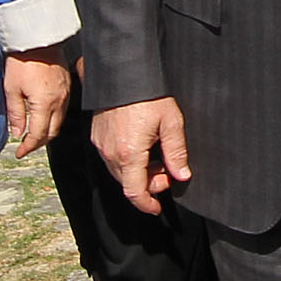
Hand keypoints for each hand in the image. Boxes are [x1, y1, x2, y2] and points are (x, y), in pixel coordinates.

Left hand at [2, 47, 72, 155]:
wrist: (39, 39)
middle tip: (26, 146)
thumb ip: (15, 114)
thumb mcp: (11, 89)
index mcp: (44, 104)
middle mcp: (59, 101)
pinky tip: (44, 117)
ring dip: (47, 132)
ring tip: (33, 134)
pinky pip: (63, 110)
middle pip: (52, 132)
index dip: (28, 147)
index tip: (19, 152)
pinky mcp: (68, 86)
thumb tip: (17, 133)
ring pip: (59, 122)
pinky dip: (54, 119)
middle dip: (39, 143)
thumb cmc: (23, 60)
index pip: (38, 134)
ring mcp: (66, 94)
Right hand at [94, 97, 192, 216]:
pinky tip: (143, 148)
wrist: (122, 71)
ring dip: (138, 173)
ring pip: (119, 172)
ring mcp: (101, 145)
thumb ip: (177, 152)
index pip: (135, 192)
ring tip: (158, 158)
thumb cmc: (149, 94)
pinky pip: (111, 159)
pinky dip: (128, 162)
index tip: (157, 208)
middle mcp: (110, 153)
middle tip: (167, 173)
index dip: (147, 205)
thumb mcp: (171, 122)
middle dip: (148, 185)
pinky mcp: (97, 135)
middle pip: (128, 184)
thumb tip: (182, 175)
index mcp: (129, 154)